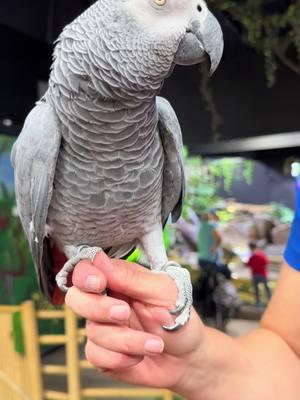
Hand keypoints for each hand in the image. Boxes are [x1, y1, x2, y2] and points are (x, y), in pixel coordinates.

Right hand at [65, 252, 204, 391]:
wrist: (188, 358)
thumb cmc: (179, 317)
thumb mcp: (163, 291)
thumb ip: (130, 277)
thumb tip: (99, 259)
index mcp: (118, 279)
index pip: (86, 270)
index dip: (85, 275)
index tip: (99, 284)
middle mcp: (106, 300)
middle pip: (76, 298)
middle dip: (99, 309)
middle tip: (124, 313)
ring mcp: (103, 327)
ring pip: (92, 331)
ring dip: (126, 340)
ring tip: (154, 343)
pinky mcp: (103, 353)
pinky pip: (96, 356)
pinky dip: (121, 358)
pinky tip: (140, 356)